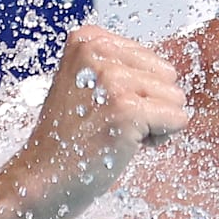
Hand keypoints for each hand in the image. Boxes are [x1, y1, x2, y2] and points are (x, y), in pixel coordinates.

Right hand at [3, 25, 188, 218]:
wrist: (40, 178)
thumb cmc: (67, 139)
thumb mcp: (85, 84)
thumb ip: (120, 66)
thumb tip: (169, 70)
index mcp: (87, 39)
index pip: (153, 60)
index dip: (136, 91)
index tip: (99, 107)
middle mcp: (97, 51)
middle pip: (168, 75)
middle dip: (148, 105)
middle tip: (106, 124)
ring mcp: (111, 80)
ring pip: (175, 98)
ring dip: (152, 123)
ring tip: (112, 133)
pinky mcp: (126, 109)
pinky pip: (178, 120)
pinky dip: (158, 138)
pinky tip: (122, 145)